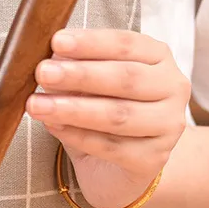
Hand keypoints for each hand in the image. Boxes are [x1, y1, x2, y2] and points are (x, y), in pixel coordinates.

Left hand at [26, 29, 189, 207]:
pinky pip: (111, 147)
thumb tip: (49, 57)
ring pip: (118, 115)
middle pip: (125, 78)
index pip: (126, 44)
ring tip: (36, 105)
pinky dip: (77, 136)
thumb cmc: (102, 113)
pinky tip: (53, 127)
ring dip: (73, 109)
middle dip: (80, 75)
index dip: (91, 43)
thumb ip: (75, 68)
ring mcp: (168, 126)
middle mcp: (172, 88)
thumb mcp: (88, 85)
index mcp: (158, 58)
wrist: (118, 166)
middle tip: (42, 73)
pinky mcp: (154, 159)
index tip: (56, 41)